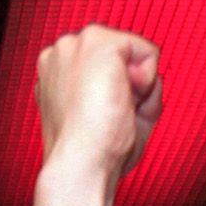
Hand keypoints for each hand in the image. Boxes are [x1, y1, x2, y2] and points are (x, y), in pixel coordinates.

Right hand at [33, 25, 161, 187]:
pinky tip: (126, 100)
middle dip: (127, 86)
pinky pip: (147, 51)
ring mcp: (77, 45)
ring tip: (117, 112)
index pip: (104, 67)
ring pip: (132, 52)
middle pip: (119, 57)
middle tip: (113, 117)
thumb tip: (145, 78)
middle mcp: (62, 53)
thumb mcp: (107, 116)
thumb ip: (126, 91)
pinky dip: (149, 79)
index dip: (116, 93)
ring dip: (136, 86)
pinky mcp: (98, 42)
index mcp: (56, 72)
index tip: (105, 119)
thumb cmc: (91, 154)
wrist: (80, 164)